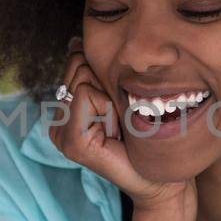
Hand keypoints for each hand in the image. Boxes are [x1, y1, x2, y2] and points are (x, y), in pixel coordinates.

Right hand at [49, 37, 189, 207]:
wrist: (162, 179)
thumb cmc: (147, 138)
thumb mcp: (119, 97)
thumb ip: (97, 72)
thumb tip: (75, 41)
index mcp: (67, 110)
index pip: (77, 62)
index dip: (105, 77)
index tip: (117, 108)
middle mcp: (58, 122)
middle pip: (78, 67)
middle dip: (106, 86)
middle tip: (119, 119)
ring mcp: (60, 134)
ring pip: (83, 79)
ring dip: (110, 100)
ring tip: (118, 127)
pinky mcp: (69, 142)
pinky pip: (86, 95)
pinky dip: (108, 109)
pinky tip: (114, 134)